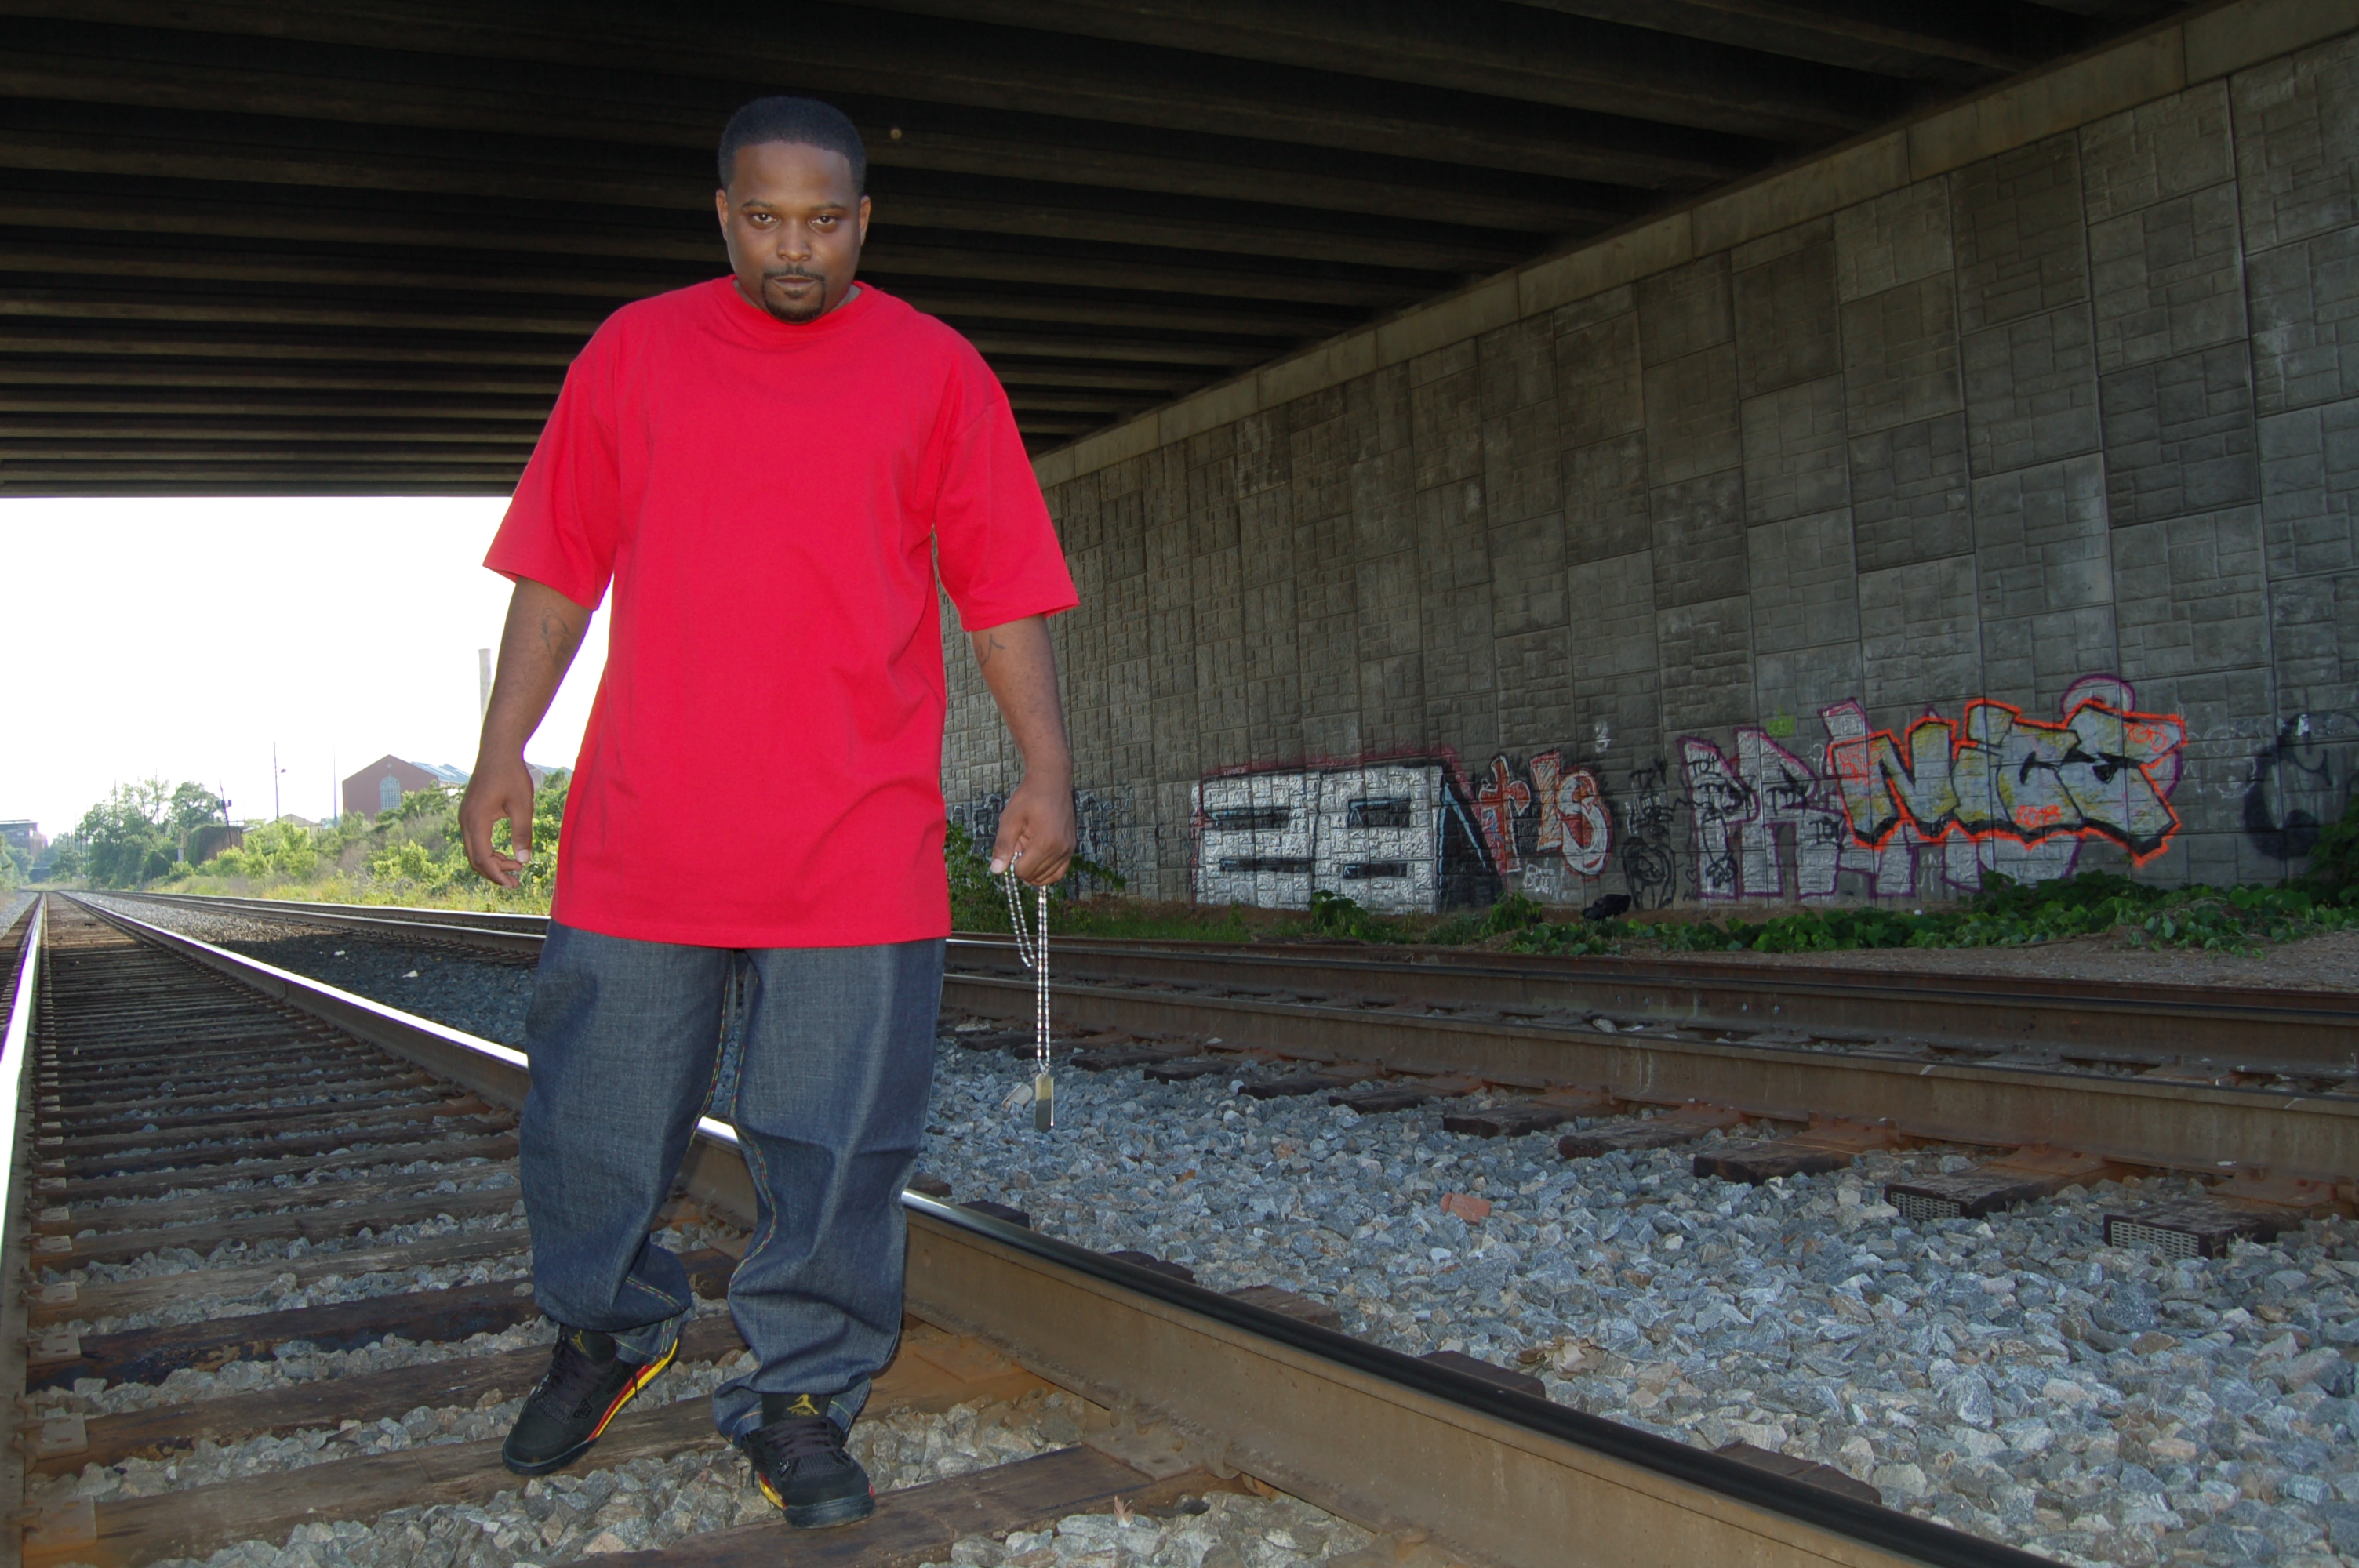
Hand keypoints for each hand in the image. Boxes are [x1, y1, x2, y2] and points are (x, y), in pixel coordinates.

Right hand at [460, 754, 537, 887]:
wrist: (498, 750)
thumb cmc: (511, 775)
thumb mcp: (522, 806)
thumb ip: (522, 834)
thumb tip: (524, 860)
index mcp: (476, 821)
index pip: (482, 858)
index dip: (497, 874)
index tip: (514, 883)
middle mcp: (465, 821)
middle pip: (475, 858)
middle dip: (494, 873)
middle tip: (516, 882)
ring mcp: (465, 817)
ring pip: (474, 850)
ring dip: (493, 862)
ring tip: (516, 867)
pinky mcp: (470, 813)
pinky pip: (475, 840)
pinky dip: (489, 850)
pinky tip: (506, 853)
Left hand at [989, 773, 1075, 885]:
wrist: (1051, 781)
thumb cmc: (1029, 797)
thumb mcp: (1010, 819)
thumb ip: (1003, 846)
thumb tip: (995, 870)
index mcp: (1045, 843)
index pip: (1023, 871)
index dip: (1011, 864)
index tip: (1011, 847)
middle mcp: (1061, 849)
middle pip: (1034, 876)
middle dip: (1022, 865)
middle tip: (1020, 844)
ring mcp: (1069, 849)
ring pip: (1047, 877)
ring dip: (1033, 869)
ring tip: (1027, 849)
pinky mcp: (1072, 847)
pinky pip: (1060, 871)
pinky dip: (1046, 873)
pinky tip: (1036, 863)